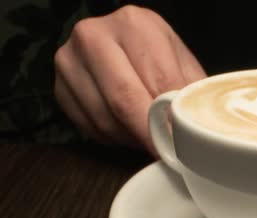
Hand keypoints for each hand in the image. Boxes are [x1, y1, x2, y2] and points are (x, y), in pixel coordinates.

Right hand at [54, 5, 205, 152]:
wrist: (120, 42)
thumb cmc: (156, 55)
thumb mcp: (181, 62)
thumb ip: (190, 91)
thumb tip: (196, 128)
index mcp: (134, 25)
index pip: (159, 80)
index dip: (172, 117)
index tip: (183, 142)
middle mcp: (94, 36)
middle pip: (124, 99)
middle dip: (149, 133)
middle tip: (165, 152)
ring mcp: (69, 61)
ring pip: (104, 118)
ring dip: (132, 139)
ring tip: (150, 140)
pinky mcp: (59, 87)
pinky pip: (88, 127)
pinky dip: (113, 139)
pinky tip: (129, 134)